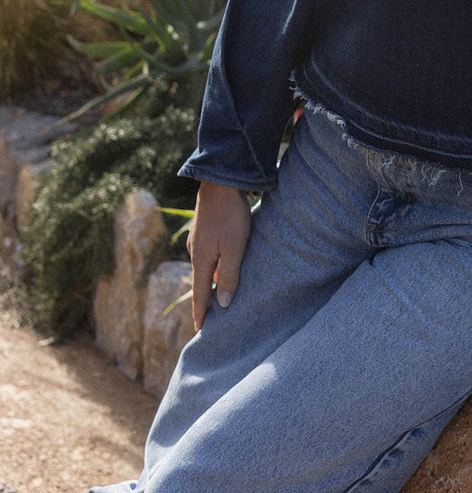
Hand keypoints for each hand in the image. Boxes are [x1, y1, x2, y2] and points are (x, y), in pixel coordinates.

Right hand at [186, 181, 251, 331]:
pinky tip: (224, 262)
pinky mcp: (205, 228)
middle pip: (201, 281)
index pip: (199, 294)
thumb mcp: (234, 247)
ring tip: (219, 292)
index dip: (201, 313)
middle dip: (205, 299)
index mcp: (201, 260)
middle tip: (209, 317)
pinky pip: (209, 253)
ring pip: (206, 265)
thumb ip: (229, 275)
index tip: (199, 331)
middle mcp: (196, 251)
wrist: (220, 180)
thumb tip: (221, 303)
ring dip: (212, 279)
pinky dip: (215, 263)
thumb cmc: (230, 215)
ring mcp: (199, 238)